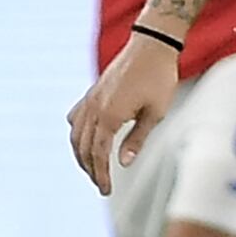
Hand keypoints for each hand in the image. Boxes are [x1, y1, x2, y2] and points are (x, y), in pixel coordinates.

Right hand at [66, 37, 181, 194]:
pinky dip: (78, 134)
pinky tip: (85, 142)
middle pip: (83, 148)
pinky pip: (76, 118)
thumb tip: (122, 163)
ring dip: (82, 155)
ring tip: (94, 169)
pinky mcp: (92, 93)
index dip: (101, 174)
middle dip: (91, 169)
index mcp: (109, 116)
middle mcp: (93, 108)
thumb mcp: (155, 112)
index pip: (98, 154)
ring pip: (76, 135)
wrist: (151, 46)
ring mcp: (90, 99)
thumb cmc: (159, 78)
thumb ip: (137, 139)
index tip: (107, 190)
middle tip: (102, 185)